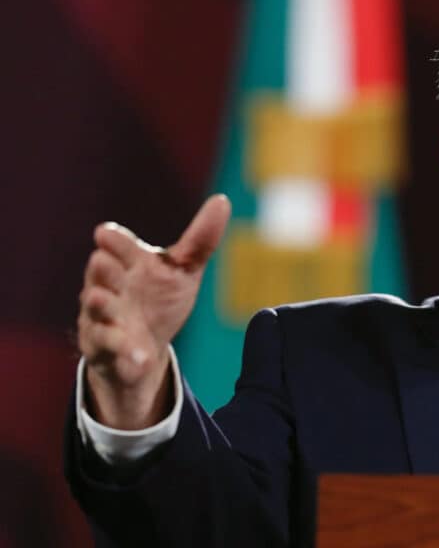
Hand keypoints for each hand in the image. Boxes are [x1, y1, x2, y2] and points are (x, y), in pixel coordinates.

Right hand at [78, 195, 230, 428]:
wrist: (145, 348)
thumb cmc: (160, 299)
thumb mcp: (184, 271)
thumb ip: (200, 240)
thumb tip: (222, 201)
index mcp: (128, 263)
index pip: (116, 245)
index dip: (114, 240)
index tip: (106, 234)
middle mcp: (109, 286)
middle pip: (99, 272)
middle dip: (103, 269)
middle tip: (107, 264)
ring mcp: (102, 316)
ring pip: (96, 308)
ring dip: (102, 305)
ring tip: (105, 302)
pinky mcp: (103, 347)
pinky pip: (109, 348)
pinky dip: (125, 352)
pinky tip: (141, 358)